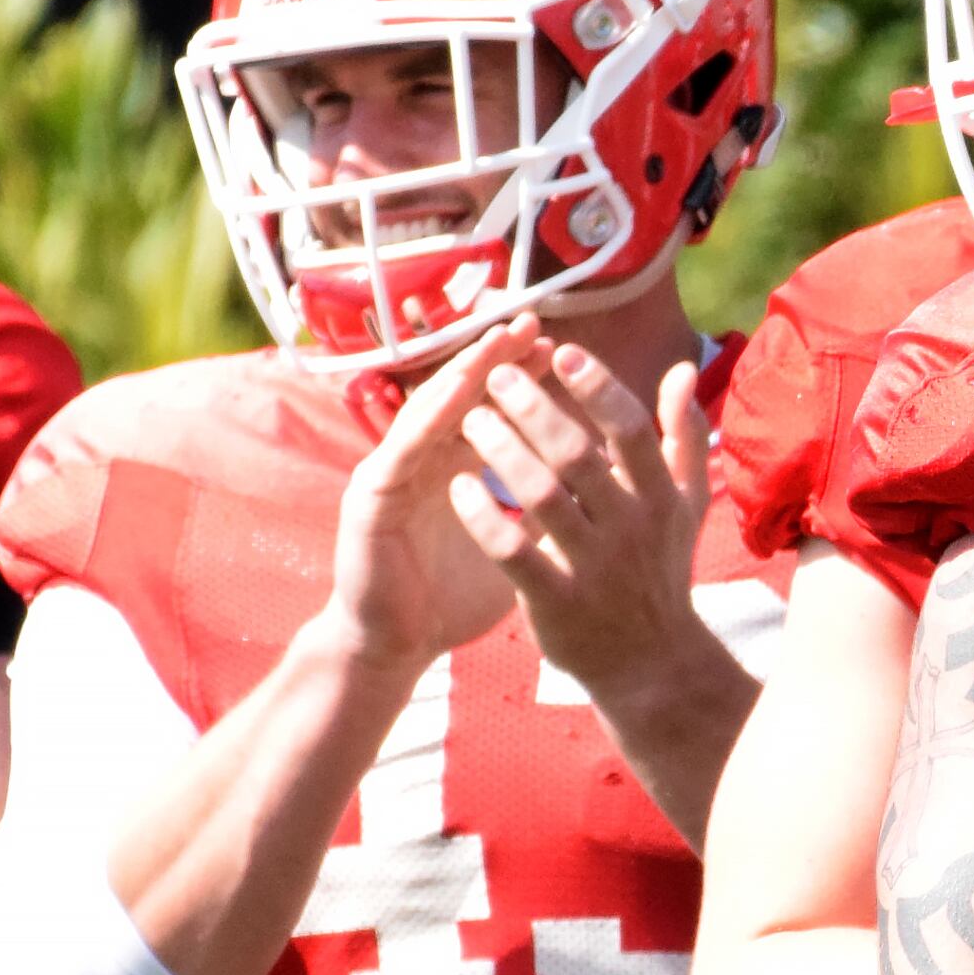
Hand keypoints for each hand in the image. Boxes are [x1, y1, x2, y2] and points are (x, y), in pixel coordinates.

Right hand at [321, 322, 538, 671]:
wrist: (400, 649)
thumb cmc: (456, 597)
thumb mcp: (518, 544)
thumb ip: (548, 507)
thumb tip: (603, 481)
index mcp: (456, 467)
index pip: (493, 410)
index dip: (526, 381)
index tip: (566, 351)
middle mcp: (423, 460)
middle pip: (460, 398)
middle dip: (495, 360)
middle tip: (530, 326)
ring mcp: (392, 475)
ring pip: (428, 413)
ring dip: (460, 377)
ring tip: (493, 346)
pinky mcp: (369, 500)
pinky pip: (400, 453)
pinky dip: (426, 423)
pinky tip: (453, 401)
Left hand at [449, 337, 724, 696]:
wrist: (652, 664)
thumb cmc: (662, 570)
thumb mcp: (686, 503)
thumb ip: (682, 435)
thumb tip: (680, 368)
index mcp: (660, 497)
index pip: (630, 429)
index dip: (597, 387)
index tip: (561, 352)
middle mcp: (630, 528)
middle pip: (577, 455)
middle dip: (534, 409)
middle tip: (496, 377)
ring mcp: (593, 567)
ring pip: (541, 496)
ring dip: (502, 451)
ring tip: (469, 419)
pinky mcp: (556, 602)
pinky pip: (513, 551)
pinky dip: (483, 516)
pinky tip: (458, 485)